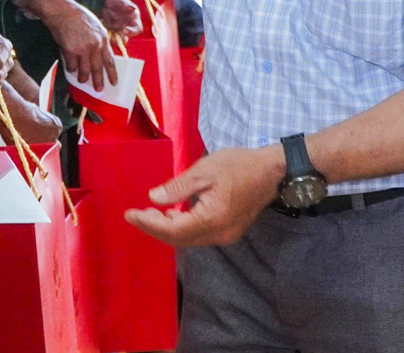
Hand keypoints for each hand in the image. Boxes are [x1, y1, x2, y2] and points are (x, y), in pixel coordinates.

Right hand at [44, 0, 116, 90]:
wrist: (63, 11)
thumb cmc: (78, 16)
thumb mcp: (96, 26)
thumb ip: (100, 40)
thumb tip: (101, 55)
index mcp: (103, 38)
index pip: (110, 60)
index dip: (112, 73)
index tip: (114, 82)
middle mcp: (95, 45)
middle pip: (98, 68)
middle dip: (98, 81)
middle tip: (99, 89)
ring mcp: (82, 48)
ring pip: (84, 70)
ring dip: (83, 77)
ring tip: (82, 81)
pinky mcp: (70, 50)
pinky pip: (71, 66)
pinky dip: (71, 69)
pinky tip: (70, 69)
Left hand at [99, 0, 142, 34]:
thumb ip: (126, 5)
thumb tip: (132, 8)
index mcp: (133, 17)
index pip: (137, 29)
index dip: (133, 32)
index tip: (124, 30)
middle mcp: (126, 23)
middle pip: (127, 36)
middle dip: (121, 38)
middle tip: (114, 37)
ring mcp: (117, 26)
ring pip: (117, 37)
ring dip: (112, 38)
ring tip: (106, 33)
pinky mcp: (108, 27)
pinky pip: (108, 34)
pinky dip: (105, 33)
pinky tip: (101, 26)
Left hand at [123, 146, 282, 246]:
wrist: (273, 171)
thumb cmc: (239, 165)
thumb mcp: (205, 170)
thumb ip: (178, 187)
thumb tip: (154, 198)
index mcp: (212, 219)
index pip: (172, 230)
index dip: (149, 224)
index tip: (129, 214)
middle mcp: (219, 234)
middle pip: (179, 239)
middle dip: (154, 228)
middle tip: (135, 214)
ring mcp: (226, 235)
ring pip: (189, 239)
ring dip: (167, 229)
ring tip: (150, 213)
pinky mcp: (229, 231)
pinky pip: (199, 234)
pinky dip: (182, 227)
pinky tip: (173, 214)